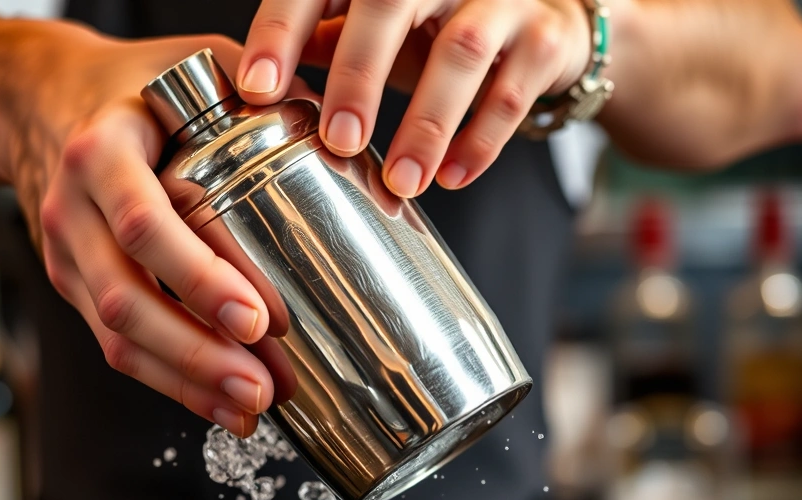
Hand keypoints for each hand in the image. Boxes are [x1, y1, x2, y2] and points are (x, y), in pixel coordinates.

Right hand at [7, 28, 282, 436]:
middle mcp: (73, 209)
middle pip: (126, 299)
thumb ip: (256, 83)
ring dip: (185, 380)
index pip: (145, 225)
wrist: (37, 100)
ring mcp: (66, 254)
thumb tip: (341, 122)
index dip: (200, 278)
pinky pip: (115, 343)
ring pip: (116, 335)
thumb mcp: (186, 60)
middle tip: (262, 386)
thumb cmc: (125, 83)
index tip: (259, 318)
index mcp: (100, 152)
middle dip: (196, 353)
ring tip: (249, 408)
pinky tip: (215, 401)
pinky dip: (168, 379)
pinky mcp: (73, 284)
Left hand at [238, 0, 592, 196]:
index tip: (256, 86)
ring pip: (459, 52)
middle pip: (389, 6)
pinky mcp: (543, 39)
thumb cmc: (440, 26)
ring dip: (427, 123)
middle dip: (358, 76)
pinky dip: (481, 141)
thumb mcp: (379, 29)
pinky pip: (511, 92)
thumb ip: (325, 40)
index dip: (281, 31)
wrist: (545, 22)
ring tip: (402, 181)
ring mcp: (499, 1)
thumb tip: (258, 81)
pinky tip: (452, 176)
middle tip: (338, 140)